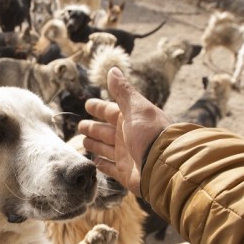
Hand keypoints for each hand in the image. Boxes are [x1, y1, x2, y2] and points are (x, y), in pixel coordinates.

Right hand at [78, 67, 170, 194]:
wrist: (164, 165)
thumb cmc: (151, 133)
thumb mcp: (137, 108)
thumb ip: (123, 91)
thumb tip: (112, 70)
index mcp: (131, 119)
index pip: (109, 111)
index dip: (98, 108)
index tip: (88, 104)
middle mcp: (127, 136)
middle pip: (105, 131)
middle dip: (92, 128)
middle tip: (79, 126)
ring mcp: (125, 155)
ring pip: (105, 148)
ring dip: (95, 145)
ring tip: (83, 142)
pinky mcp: (124, 173)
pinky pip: (109, 167)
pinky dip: (101, 164)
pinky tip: (94, 161)